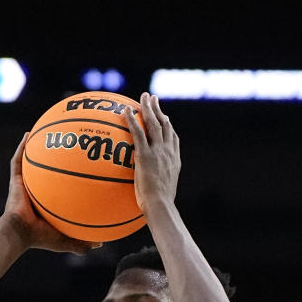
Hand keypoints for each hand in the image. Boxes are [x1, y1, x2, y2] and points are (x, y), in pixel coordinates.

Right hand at [3, 133, 101, 253]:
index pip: (61, 183)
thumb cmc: (40, 237)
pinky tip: (28, 134)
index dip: (72, 172)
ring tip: (48, 130)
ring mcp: (25, 183)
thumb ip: (83, 242)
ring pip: (32, 160)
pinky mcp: (15, 180)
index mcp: (49, 200)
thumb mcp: (66, 239)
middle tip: (72, 140)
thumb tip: (100, 244)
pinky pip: (18, 160)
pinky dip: (21, 147)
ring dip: (37, 144)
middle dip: (58, 153)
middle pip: (49, 167)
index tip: (86, 161)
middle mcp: (38, 188)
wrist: (19, 233)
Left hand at [123, 93, 180, 212]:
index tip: (164, 116)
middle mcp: (168, 151)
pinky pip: (138, 133)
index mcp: (174, 159)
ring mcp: (158, 152)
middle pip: (164, 124)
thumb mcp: (163, 190)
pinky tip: (127, 111)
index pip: (172, 137)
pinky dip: (133, 120)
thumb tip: (149, 184)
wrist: (160, 204)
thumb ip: (157, 180)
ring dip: (148, 108)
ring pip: (154, 124)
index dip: (167, 124)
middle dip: (158, 109)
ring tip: (143, 97)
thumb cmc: (159, 204)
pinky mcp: (146, 155)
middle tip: (153, 98)